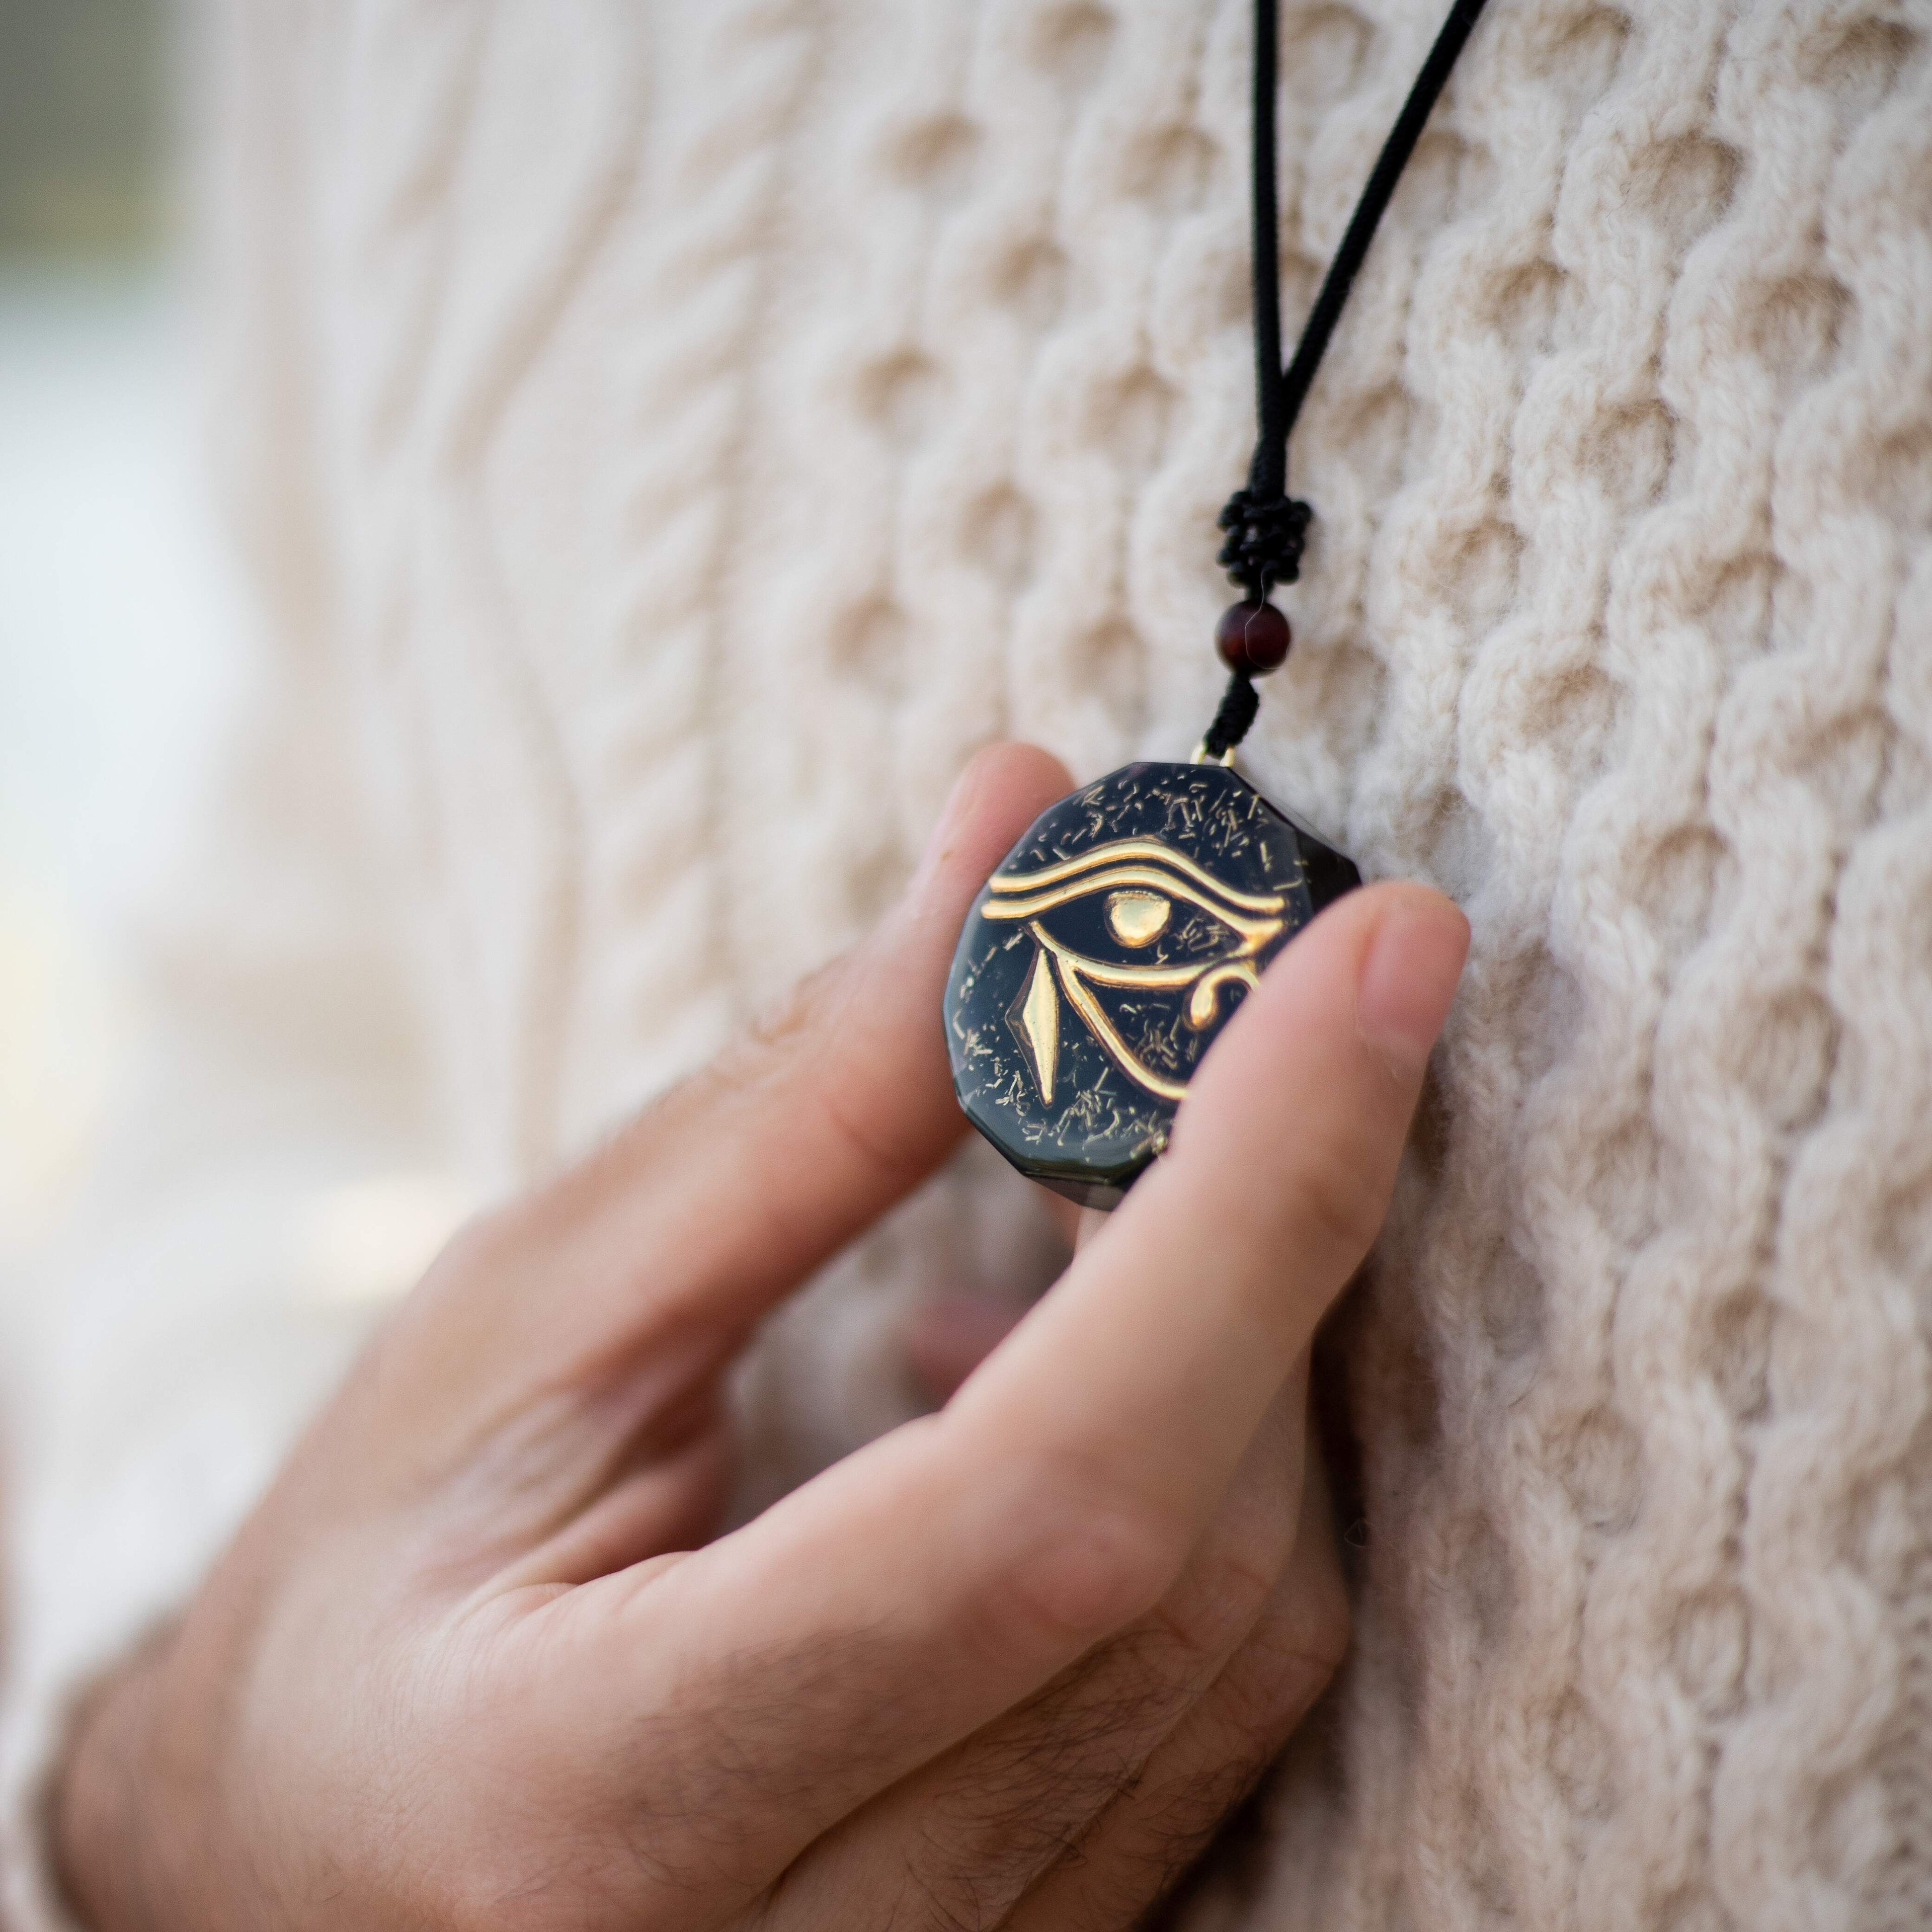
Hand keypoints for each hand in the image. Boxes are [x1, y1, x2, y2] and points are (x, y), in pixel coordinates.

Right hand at [54, 745, 1466, 1931]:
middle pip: (1183, 1559)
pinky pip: (1223, 1694)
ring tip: (1066, 1185)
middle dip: (1263, 1222)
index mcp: (610, 1792)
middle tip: (1235, 1001)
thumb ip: (799, 1106)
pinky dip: (1203, 1469)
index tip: (1373, 958)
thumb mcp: (523, 1319)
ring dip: (1231, 1339)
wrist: (310, 1847)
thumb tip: (1015, 835)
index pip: (1041, 1505)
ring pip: (1246, 1631)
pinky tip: (1038, 1367)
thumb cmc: (368, 1576)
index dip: (1242, 1209)